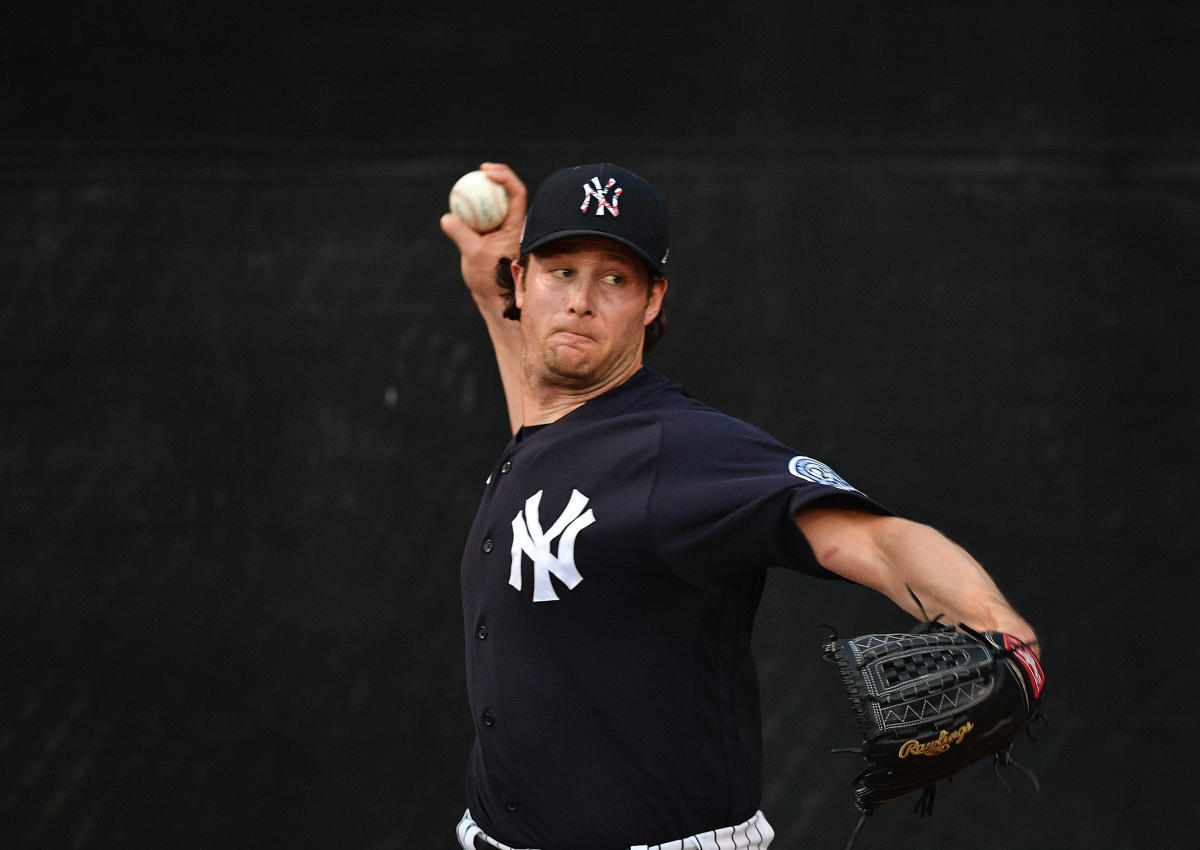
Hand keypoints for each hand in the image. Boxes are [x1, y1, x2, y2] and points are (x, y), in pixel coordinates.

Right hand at [440, 162, 527, 309]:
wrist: (495, 298)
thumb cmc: (490, 279)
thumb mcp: (473, 255)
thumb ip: (461, 234)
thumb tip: (447, 217)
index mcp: (518, 227)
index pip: (517, 193)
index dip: (506, 176)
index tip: (488, 172)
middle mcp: (515, 226)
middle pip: (510, 193)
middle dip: (498, 177)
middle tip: (480, 170)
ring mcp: (505, 231)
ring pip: (498, 204)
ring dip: (486, 192)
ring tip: (469, 186)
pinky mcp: (495, 238)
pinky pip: (487, 217)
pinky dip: (476, 209)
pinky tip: (461, 207)